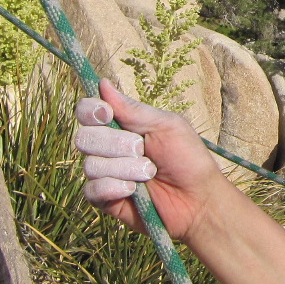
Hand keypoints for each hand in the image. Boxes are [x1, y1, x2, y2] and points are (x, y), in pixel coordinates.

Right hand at [75, 81, 218, 242]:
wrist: (198, 199)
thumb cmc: (187, 158)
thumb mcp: (166, 126)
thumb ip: (133, 110)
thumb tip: (103, 83)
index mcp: (121, 126)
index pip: (87, 112)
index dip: (91, 111)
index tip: (107, 114)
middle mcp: (108, 148)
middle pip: (85, 137)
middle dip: (116, 144)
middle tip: (142, 149)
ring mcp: (105, 174)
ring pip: (91, 165)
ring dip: (124, 168)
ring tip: (149, 173)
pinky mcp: (105, 200)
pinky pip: (92, 190)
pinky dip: (113, 187)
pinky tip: (133, 190)